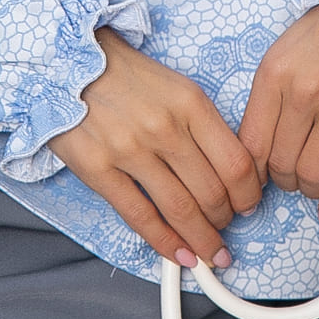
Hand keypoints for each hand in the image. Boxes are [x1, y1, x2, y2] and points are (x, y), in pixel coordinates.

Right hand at [50, 27, 261, 268]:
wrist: (69, 63)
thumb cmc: (127, 76)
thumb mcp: (178, 87)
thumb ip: (204, 125)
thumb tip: (229, 172)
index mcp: (191, 103)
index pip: (236, 162)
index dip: (248, 194)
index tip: (249, 205)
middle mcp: (164, 127)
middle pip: (212, 192)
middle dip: (225, 220)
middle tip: (227, 229)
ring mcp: (130, 150)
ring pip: (180, 210)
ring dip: (202, 239)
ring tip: (210, 252)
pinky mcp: (99, 169)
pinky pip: (140, 216)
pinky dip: (165, 243)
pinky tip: (179, 254)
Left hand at [238, 7, 318, 220]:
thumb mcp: (288, 46)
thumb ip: (273, 90)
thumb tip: (261, 136)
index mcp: (275, 72)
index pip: (251, 142)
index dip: (251, 171)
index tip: (256, 179)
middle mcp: (303, 92)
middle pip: (280, 163)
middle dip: (282, 181)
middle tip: (288, 181)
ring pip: (312, 173)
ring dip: (309, 189)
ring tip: (311, 186)